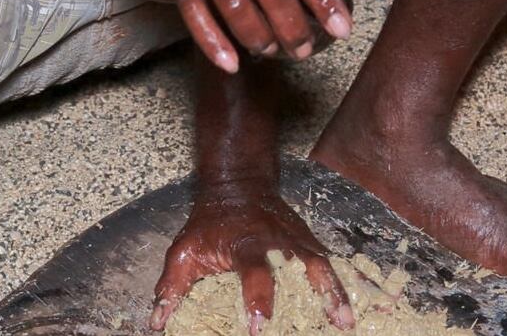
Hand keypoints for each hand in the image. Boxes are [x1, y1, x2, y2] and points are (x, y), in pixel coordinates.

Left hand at [151, 189, 355, 333]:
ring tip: (348, 322)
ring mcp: (297, 240)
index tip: (259, 327)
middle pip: (305, 266)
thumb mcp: (183, 251)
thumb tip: (157, 324)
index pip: (255, 272)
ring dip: (337, 293)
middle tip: (334, 323)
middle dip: (320, 294)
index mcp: (246, 245)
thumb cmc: (209, 222)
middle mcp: (278, 242)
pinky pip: (327, 264)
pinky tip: (348, 309)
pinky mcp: (308, 242)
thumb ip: (172, 288)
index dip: (258, 299)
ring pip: (322, 265)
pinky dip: (340, 285)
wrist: (238, 185)